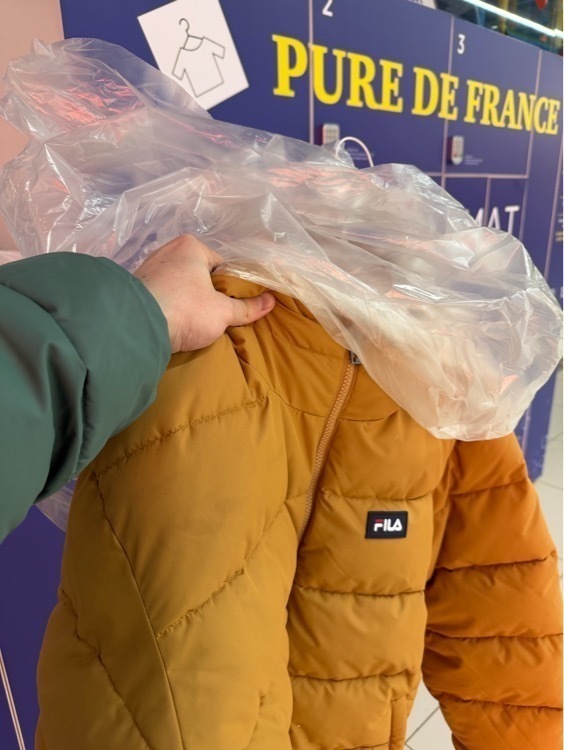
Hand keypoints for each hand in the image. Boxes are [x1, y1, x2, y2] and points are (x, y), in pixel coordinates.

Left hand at [134, 235, 274, 352]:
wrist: (135, 327)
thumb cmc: (185, 311)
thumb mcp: (222, 312)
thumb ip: (247, 308)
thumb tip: (271, 302)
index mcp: (191, 247)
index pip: (222, 266)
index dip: (231, 288)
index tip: (233, 307)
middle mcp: (168, 250)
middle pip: (200, 275)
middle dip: (208, 295)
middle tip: (216, 317)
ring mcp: (149, 268)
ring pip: (180, 285)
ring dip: (188, 301)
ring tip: (194, 323)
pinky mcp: (136, 287)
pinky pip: (163, 294)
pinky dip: (171, 306)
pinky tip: (175, 322)